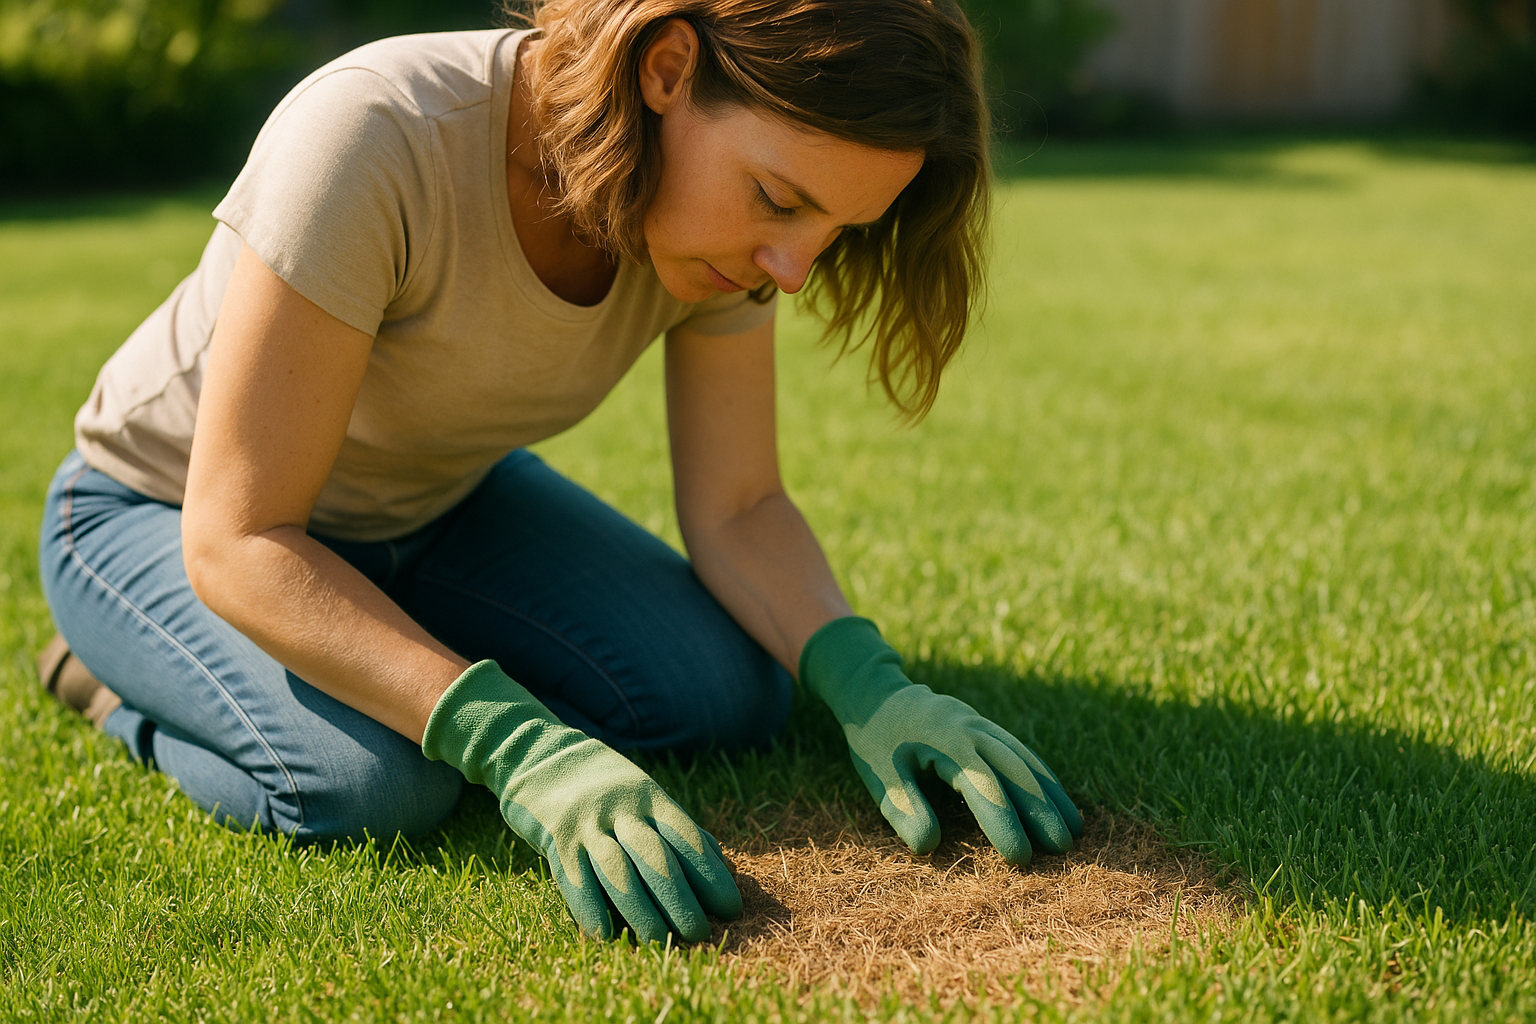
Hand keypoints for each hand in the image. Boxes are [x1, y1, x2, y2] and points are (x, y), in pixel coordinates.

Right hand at [422, 661, 741, 941]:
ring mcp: (587, 823)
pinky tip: (606, 935)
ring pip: (618, 872)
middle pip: (656, 858)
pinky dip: (591, 908)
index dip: (710, 875)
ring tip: (661, 942)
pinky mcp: (556, 839)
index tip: (731, 908)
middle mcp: (621, 808)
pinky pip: (576, 878)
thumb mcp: (643, 793)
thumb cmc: (605, 785)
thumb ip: (676, 826)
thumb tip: (719, 865)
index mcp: (650, 796)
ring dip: (641, 912)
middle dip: (680, 900)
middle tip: (700, 933)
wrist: (540, 756)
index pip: (687, 837)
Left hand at [800, 617, 1082, 863]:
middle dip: (1042, 809)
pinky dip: (1043, 776)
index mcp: (946, 742)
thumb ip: (903, 809)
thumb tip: (929, 846)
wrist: (875, 693)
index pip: (983, 786)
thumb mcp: (879, 776)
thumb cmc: (875, 741)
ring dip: (1052, 793)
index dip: (1003, 821)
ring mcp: (982, 725)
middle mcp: (972, 730)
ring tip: (1075, 829)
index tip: (1021, 857)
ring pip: (1026, 759)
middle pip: (1016, 771)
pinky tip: (1058, 800)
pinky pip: (1021, 752)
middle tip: (1064, 848)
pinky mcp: (985, 727)